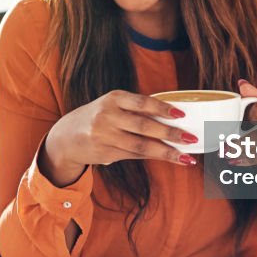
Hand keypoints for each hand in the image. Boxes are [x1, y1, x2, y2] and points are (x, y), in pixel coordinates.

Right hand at [41, 90, 199, 186]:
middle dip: (170, 134)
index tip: (182, 114)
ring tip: (186, 157)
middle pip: (144, 127)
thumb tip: (173, 116)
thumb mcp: (112, 105)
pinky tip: (170, 158)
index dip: (162, 108)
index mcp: (113, 98)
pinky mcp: (106, 154)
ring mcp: (105, 137)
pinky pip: (135, 155)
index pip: (142, 102)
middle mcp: (107, 117)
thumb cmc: (98, 116)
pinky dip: (154, 157)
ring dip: (166, 152)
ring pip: (142, 146)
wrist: (66, 137)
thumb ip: (136, 109)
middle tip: (191, 139)